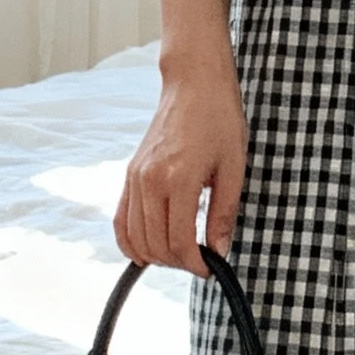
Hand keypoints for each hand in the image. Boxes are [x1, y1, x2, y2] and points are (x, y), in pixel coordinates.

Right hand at [114, 66, 247, 277]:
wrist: (193, 84)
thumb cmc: (219, 119)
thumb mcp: (234, 168)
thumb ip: (224, 213)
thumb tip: (219, 251)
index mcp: (178, 179)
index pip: (180, 241)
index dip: (195, 264)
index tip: (210, 269)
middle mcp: (149, 181)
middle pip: (156, 244)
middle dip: (179, 263)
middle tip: (201, 262)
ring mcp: (135, 177)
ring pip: (135, 237)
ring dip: (157, 256)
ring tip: (181, 255)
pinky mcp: (129, 174)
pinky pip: (120, 219)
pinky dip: (130, 241)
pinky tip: (147, 252)